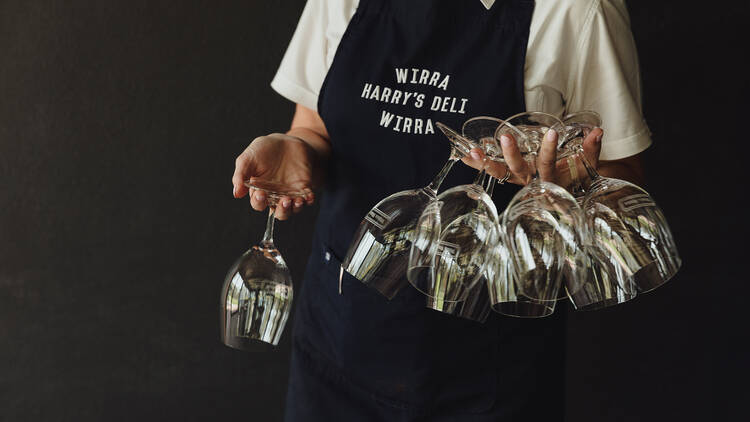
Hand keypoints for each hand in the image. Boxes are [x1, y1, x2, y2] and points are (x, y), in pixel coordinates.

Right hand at [232, 133, 316, 219]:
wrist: (285, 141)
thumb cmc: (264, 150)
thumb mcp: (248, 158)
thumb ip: (241, 174)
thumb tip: (236, 193)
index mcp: (259, 191)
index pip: (258, 203)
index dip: (259, 202)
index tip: (261, 193)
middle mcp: (275, 196)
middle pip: (278, 212)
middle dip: (281, 210)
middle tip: (284, 200)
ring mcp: (290, 193)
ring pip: (293, 209)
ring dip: (295, 208)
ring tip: (296, 200)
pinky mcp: (303, 188)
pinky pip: (307, 199)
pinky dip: (308, 200)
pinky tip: (308, 196)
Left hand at [460, 127, 603, 185]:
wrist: (567, 194)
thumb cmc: (576, 178)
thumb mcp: (587, 166)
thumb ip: (591, 150)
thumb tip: (598, 132)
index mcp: (549, 179)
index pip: (549, 165)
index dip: (550, 151)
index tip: (553, 133)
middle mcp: (530, 181)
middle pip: (518, 170)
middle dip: (510, 155)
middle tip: (505, 138)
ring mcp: (517, 179)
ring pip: (499, 173)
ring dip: (484, 163)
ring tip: (471, 152)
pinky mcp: (509, 175)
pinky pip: (491, 171)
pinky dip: (478, 164)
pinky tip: (464, 155)